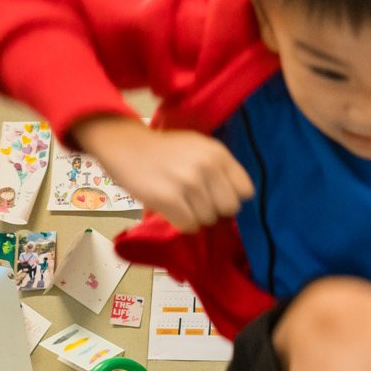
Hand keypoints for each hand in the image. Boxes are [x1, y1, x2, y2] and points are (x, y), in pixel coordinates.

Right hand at [74, 117, 251, 230]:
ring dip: (194, 215)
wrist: (124, 144)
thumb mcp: (199, 148)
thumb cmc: (164, 151)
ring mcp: (188, 182)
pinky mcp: (168, 198)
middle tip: (195, 200)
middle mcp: (207, 166)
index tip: (216, 194)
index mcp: (218, 153)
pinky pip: (189, 225)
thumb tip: (236, 202)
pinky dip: (181, 222)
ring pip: (208, 219)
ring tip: (179, 201)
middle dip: (214, 208)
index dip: (231, 196)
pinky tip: (171, 209)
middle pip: (229, 208)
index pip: (246, 191)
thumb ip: (220, 170)